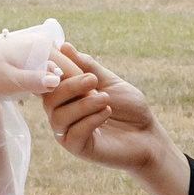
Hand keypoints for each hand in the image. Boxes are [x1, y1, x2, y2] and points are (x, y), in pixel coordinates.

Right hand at [42, 43, 190, 194]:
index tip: (60, 61)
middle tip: (93, 80)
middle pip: (49, 99)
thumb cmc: (127, 107)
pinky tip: (106, 113)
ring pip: (59, 117)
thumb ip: (87, 66)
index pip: (46, 82)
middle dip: (70, 86)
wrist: (147, 134)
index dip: (48, 71)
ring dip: (83, 104)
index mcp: (65, 96)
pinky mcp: (78, 148)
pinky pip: (73, 134)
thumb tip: (64, 46)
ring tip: (105, 99)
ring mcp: (68, 132)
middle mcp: (61, 114)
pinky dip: (90, 120)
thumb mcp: (109, 81)